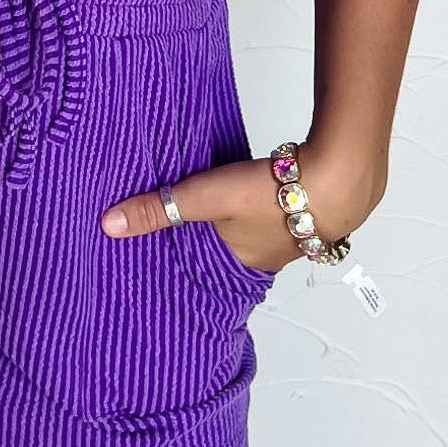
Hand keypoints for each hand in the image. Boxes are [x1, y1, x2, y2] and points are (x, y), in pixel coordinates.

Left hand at [98, 143, 381, 275]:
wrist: (340, 178)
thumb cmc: (269, 195)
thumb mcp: (205, 197)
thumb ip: (159, 209)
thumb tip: (107, 226)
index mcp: (240, 265)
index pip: (202, 268)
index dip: (183, 259)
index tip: (160, 257)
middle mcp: (267, 259)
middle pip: (227, 249)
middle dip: (207, 238)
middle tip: (180, 227)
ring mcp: (292, 237)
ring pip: (252, 230)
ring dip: (235, 220)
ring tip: (212, 207)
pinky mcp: (309, 211)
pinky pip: (275, 212)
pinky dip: (260, 204)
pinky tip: (254, 188)